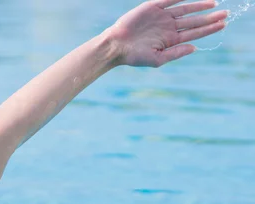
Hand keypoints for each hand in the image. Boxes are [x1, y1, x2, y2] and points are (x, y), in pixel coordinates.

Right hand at [109, 0, 227, 66]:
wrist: (116, 45)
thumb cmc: (133, 57)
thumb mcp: (156, 60)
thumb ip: (175, 54)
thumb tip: (194, 48)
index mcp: (170, 40)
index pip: (193, 33)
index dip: (208, 29)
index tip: (223, 25)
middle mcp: (168, 27)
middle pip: (193, 21)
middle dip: (209, 18)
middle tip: (226, 14)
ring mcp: (162, 16)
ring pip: (186, 8)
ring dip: (201, 6)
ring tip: (215, 4)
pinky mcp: (154, 6)